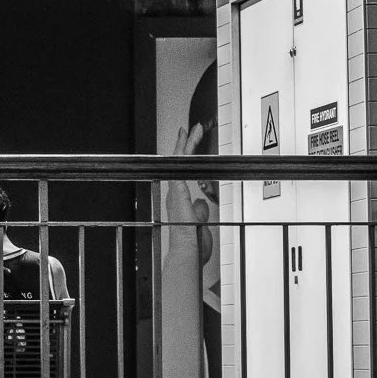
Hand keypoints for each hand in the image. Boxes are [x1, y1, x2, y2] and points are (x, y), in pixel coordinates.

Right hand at [166, 124, 212, 264]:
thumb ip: (201, 211)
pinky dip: (182, 149)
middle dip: (185, 144)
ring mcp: (175, 189)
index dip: (185, 159)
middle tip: (190, 130)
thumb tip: (202, 202)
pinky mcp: (177, 188)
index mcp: (179, 200)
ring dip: (186, 142)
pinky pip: (179, 163)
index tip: (188, 146)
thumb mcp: (200, 223)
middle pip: (178, 163)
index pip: (181, 173)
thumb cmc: (191, 242)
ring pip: (178, 159)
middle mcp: (174, 192)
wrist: (187, 248)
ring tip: (191, 129)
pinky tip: (186, 138)